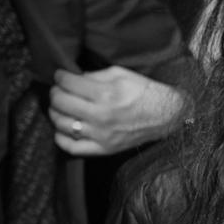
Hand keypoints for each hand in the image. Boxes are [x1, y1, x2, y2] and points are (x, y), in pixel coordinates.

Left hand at [49, 66, 185, 155]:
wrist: (167, 115)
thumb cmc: (145, 92)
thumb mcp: (121, 75)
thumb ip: (95, 76)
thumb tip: (73, 79)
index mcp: (106, 95)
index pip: (69, 84)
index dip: (60, 77)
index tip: (60, 76)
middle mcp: (101, 116)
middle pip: (61, 103)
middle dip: (55, 92)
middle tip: (59, 90)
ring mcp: (101, 135)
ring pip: (62, 124)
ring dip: (55, 113)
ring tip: (60, 107)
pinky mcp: (104, 149)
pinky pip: (72, 147)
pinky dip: (61, 137)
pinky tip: (63, 128)